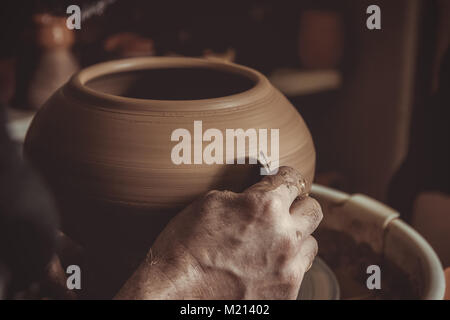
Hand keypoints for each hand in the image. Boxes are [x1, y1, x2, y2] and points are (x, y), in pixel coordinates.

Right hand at [115, 166, 322, 298]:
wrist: (176, 294)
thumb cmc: (185, 247)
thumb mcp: (210, 204)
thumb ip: (243, 195)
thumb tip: (257, 193)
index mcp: (264, 206)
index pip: (292, 178)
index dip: (284, 178)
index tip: (280, 181)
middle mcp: (284, 235)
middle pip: (313, 209)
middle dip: (298, 205)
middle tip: (282, 210)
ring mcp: (288, 267)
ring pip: (312, 242)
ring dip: (297, 237)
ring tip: (275, 242)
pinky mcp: (287, 292)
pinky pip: (301, 270)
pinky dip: (289, 264)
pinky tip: (268, 265)